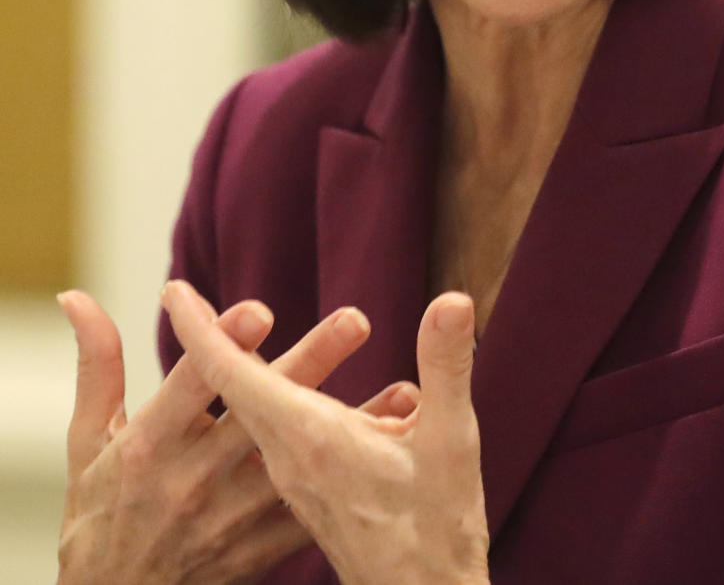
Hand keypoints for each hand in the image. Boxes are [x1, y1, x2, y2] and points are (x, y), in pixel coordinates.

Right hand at [57, 290, 418, 583]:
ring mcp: (230, 518)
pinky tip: (399, 446)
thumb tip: (76, 295)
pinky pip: (316, 511)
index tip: (261, 310)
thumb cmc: (99, 510)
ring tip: (406, 389)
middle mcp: (192, 480)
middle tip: (356, 319)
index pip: (191, 389)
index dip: (222, 349)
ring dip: (355, 425)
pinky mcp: (258, 549)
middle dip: (308, 365)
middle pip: (259, 416)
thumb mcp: (87, 440)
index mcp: (149, 446)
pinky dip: (356, 482)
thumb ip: (96, 364)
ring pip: (301, 463)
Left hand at [163, 280, 490, 584]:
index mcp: (310, 437)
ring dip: (262, 371)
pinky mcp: (309, 500)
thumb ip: (445, 364)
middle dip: (227, 339)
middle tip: (204, 302)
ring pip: (260, 414)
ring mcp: (295, 484)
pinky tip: (340, 398)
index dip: (201, 328)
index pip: (234, 372)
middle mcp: (289, 460)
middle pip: (237, 388)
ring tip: (269, 335)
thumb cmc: (438, 530)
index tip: (172, 290)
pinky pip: (282, 440)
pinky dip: (289, 403)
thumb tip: (452, 300)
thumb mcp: (451, 440)